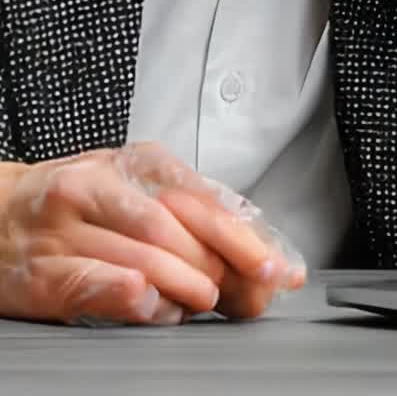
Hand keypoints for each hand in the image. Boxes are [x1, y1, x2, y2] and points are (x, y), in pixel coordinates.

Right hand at [0, 142, 303, 325]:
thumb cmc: (77, 205)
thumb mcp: (136, 192)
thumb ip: (193, 220)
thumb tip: (260, 260)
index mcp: (136, 164)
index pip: (202, 198)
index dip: (245, 237)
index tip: (276, 267)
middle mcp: (102, 187)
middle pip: (179, 226)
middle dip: (222, 266)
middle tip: (245, 294)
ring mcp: (71, 228)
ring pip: (145, 254)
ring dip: (186, 285)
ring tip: (201, 300)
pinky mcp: (47, 270)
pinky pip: (99, 283)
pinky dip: (134, 297)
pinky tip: (154, 304)